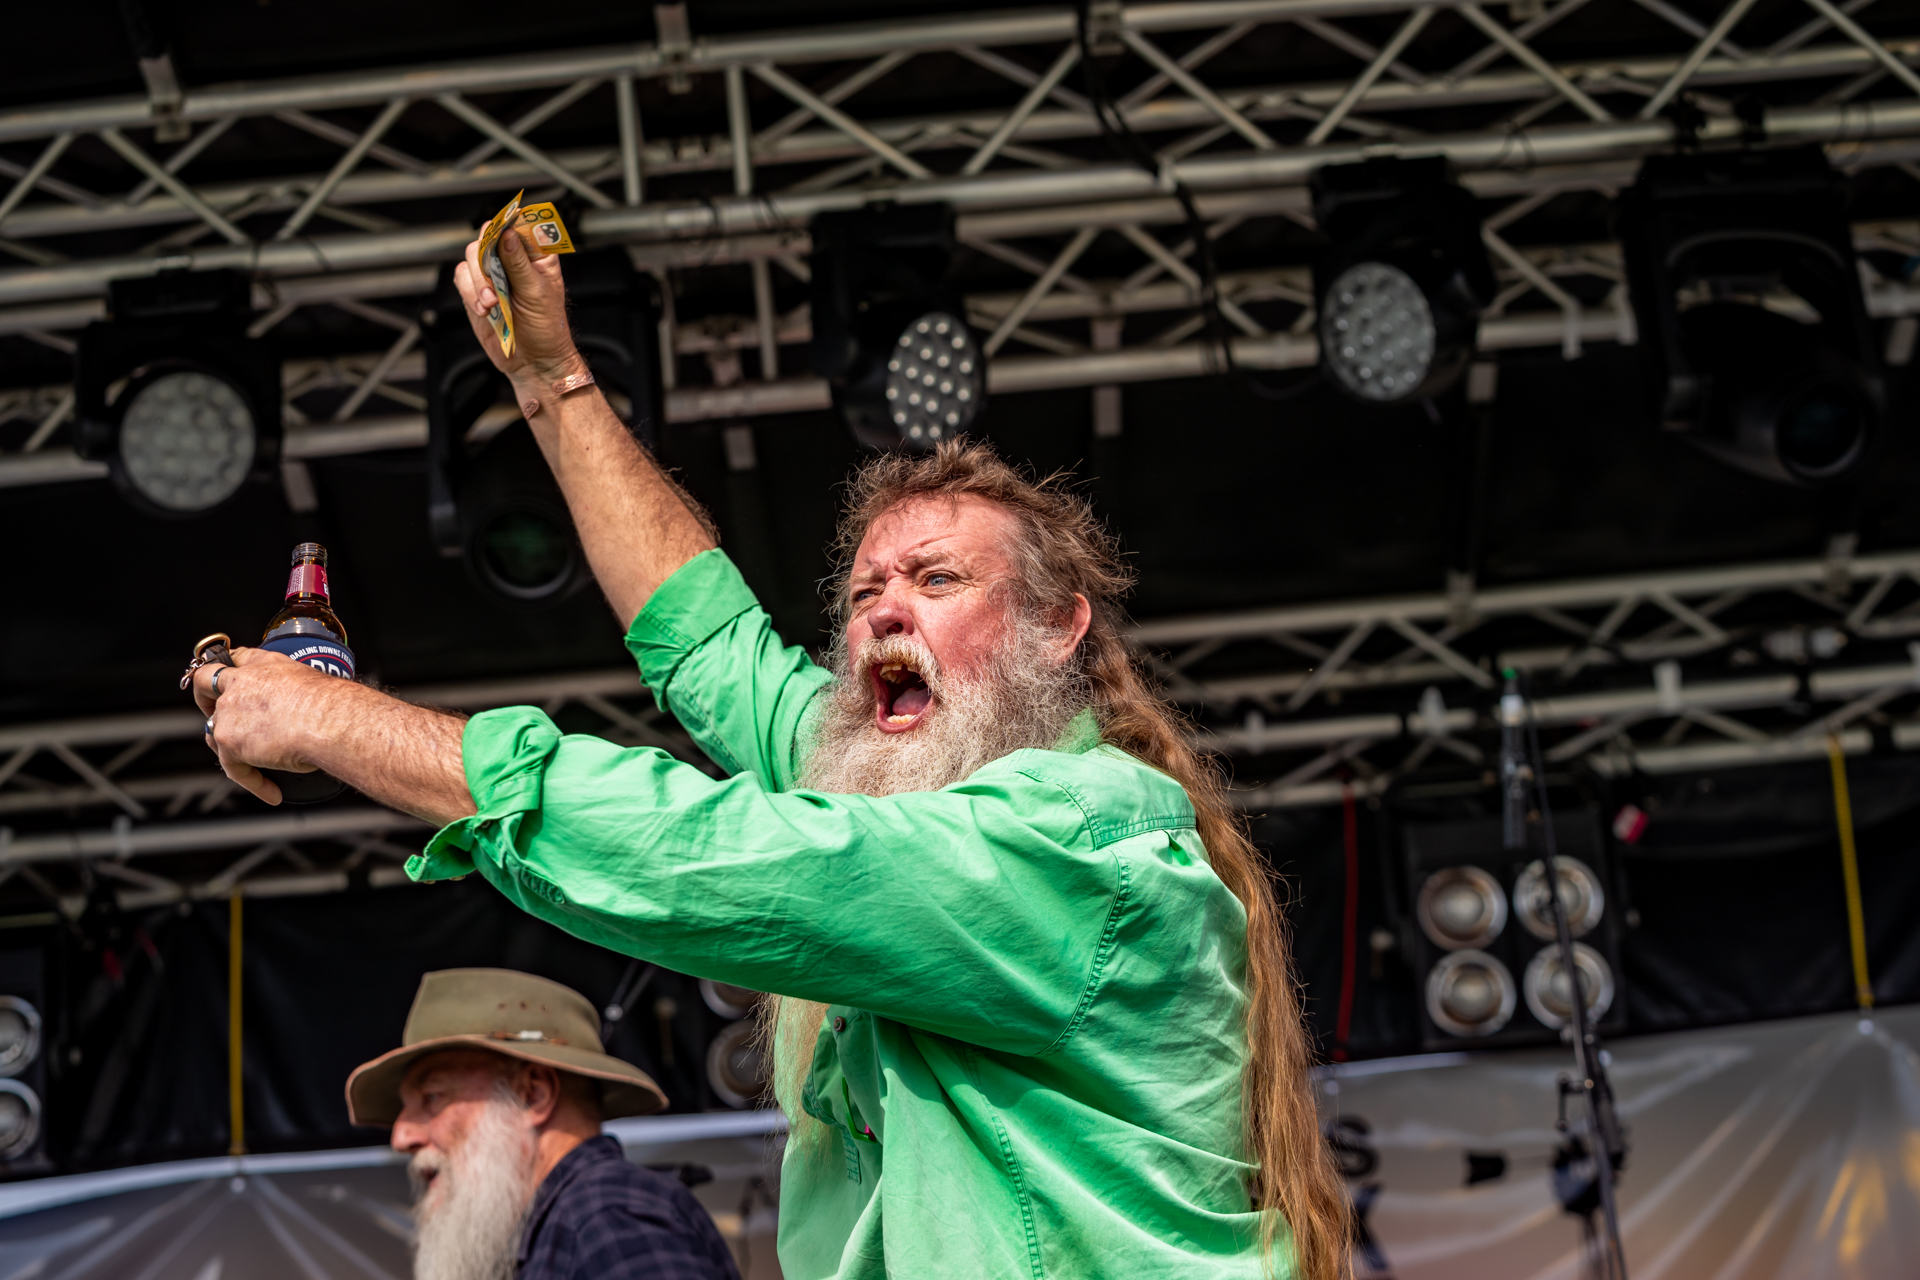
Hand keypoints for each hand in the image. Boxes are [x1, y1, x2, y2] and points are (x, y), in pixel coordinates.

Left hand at [192, 648, 330, 805]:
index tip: (228, 679)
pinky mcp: (229, 741)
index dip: (228, 669)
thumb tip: (305, 712)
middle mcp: (241, 682)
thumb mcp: (312, 683)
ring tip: (250, 764)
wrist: (329, 722)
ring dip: (228, 747)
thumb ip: (295, 692)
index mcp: (264, 664)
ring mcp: (229, 711)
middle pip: (205, 682)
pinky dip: (255, 782)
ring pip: (214, 730)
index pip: (235, 657)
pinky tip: (273, 792)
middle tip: (212, 711)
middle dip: (203, 696)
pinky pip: (234, 768)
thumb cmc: (333, 704)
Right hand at [453, 224, 586, 390]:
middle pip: (487, 237)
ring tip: (491, 305)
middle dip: (486, 261)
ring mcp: (492, 274)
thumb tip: (506, 233)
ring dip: (477, 282)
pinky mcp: (475, 290)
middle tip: (494, 285)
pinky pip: (461, 278)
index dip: (508, 224)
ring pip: (471, 257)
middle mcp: (512, 259)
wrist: (532, 360)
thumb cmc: (546, 327)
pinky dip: (469, 293)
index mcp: (536, 254)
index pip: (519, 225)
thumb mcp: (537, 293)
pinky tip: (484, 310)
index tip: (501, 234)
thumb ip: (519, 263)